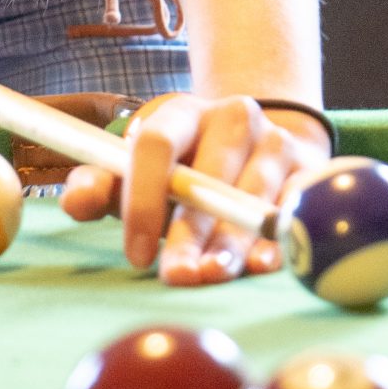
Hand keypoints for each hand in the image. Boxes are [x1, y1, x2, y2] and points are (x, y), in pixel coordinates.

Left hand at [60, 95, 331, 285]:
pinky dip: (279, 238)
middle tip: (176, 276)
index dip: (142, 199)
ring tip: (215, 275)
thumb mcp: (137, 169)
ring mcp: (277, 140)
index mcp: (181, 112)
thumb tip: (76, 202)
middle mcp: (233, 117)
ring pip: (253, 195)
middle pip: (209, 175)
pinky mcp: (311, 167)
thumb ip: (101, 185)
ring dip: (233, 241)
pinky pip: (296, 205)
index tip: (132, 253)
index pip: (156, 145)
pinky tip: (267, 264)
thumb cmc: (183, 167)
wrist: (255, 142)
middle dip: (190, 231)